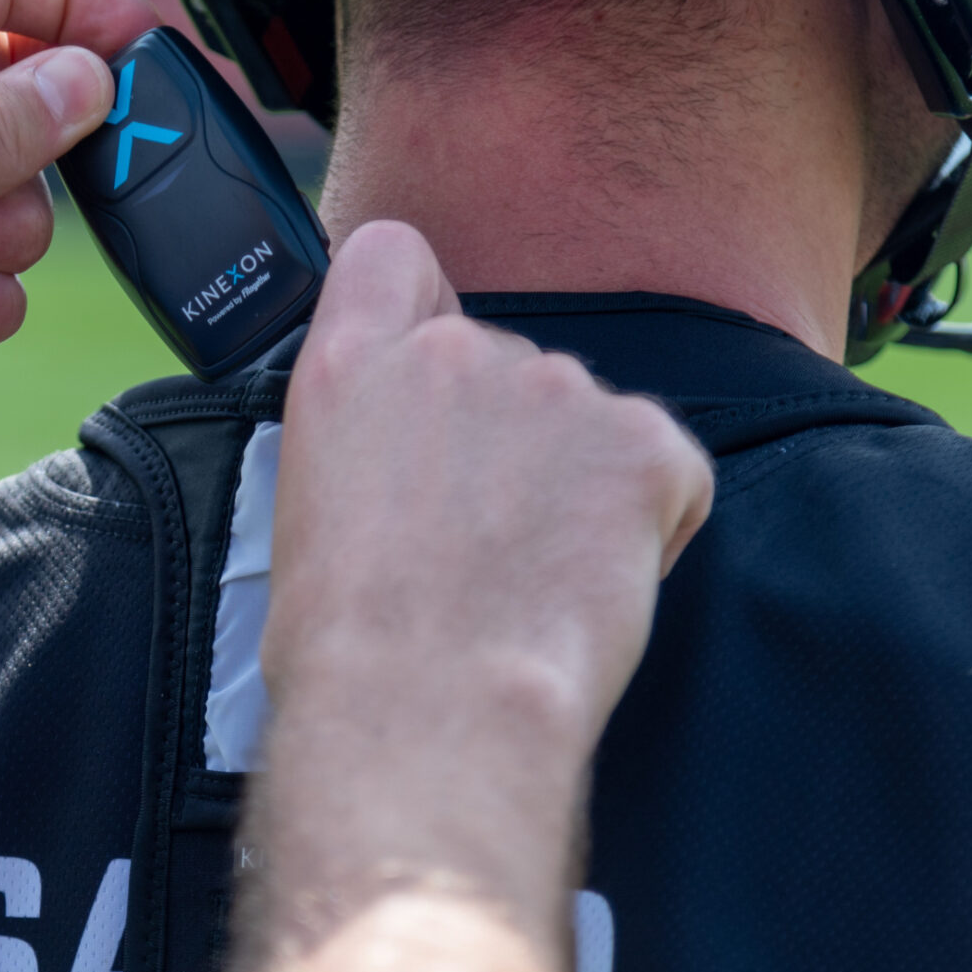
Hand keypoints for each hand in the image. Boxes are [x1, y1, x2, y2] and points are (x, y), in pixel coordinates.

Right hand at [257, 221, 712, 949]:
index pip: (392, 258)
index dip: (417, 309)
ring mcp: (558, 389)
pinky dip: (649, 526)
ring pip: (587, 424)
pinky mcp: (645, 444)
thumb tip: (402, 472)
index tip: (428, 380)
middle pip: (505, 364)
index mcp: (351, 366)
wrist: (430, 714)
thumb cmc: (352, 654)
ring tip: (533, 583)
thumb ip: (362, 445)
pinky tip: (590, 588)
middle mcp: (455, 352)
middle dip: (510, 441)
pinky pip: (667, 471)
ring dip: (576, 487)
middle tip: (486, 545)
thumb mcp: (305, 514)